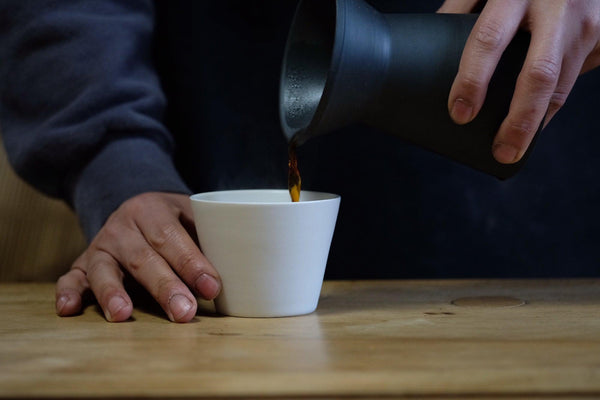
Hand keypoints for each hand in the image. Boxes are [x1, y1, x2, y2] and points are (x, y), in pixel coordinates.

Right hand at [55, 192, 220, 322]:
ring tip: (123, 315)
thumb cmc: (175, 220)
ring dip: (113, 292)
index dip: (192, 263)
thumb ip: (212, 237)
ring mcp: (100, 245)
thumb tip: (247, 271)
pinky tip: (68, 310)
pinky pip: (72, 277)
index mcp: (152, 209)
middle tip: (184, 312)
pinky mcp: (84, 263)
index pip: (172, 237)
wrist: (138, 207)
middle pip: (144, 258)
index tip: (212, 287)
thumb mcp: (193, 216)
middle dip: (165, 287)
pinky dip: (68, 293)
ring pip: (104, 269)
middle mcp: (123, 226)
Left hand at [439, 0, 599, 162]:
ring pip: (563, 84)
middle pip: (538, 76)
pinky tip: (538, 117)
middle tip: (501, 152)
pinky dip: (555, 100)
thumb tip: (431, 47)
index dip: (471, 81)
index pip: (488, 41)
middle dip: (518, 121)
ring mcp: (586, 20)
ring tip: (515, 147)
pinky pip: (578, 75)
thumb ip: (464, 8)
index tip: (459, 113)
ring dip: (538, 121)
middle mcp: (557, 5)